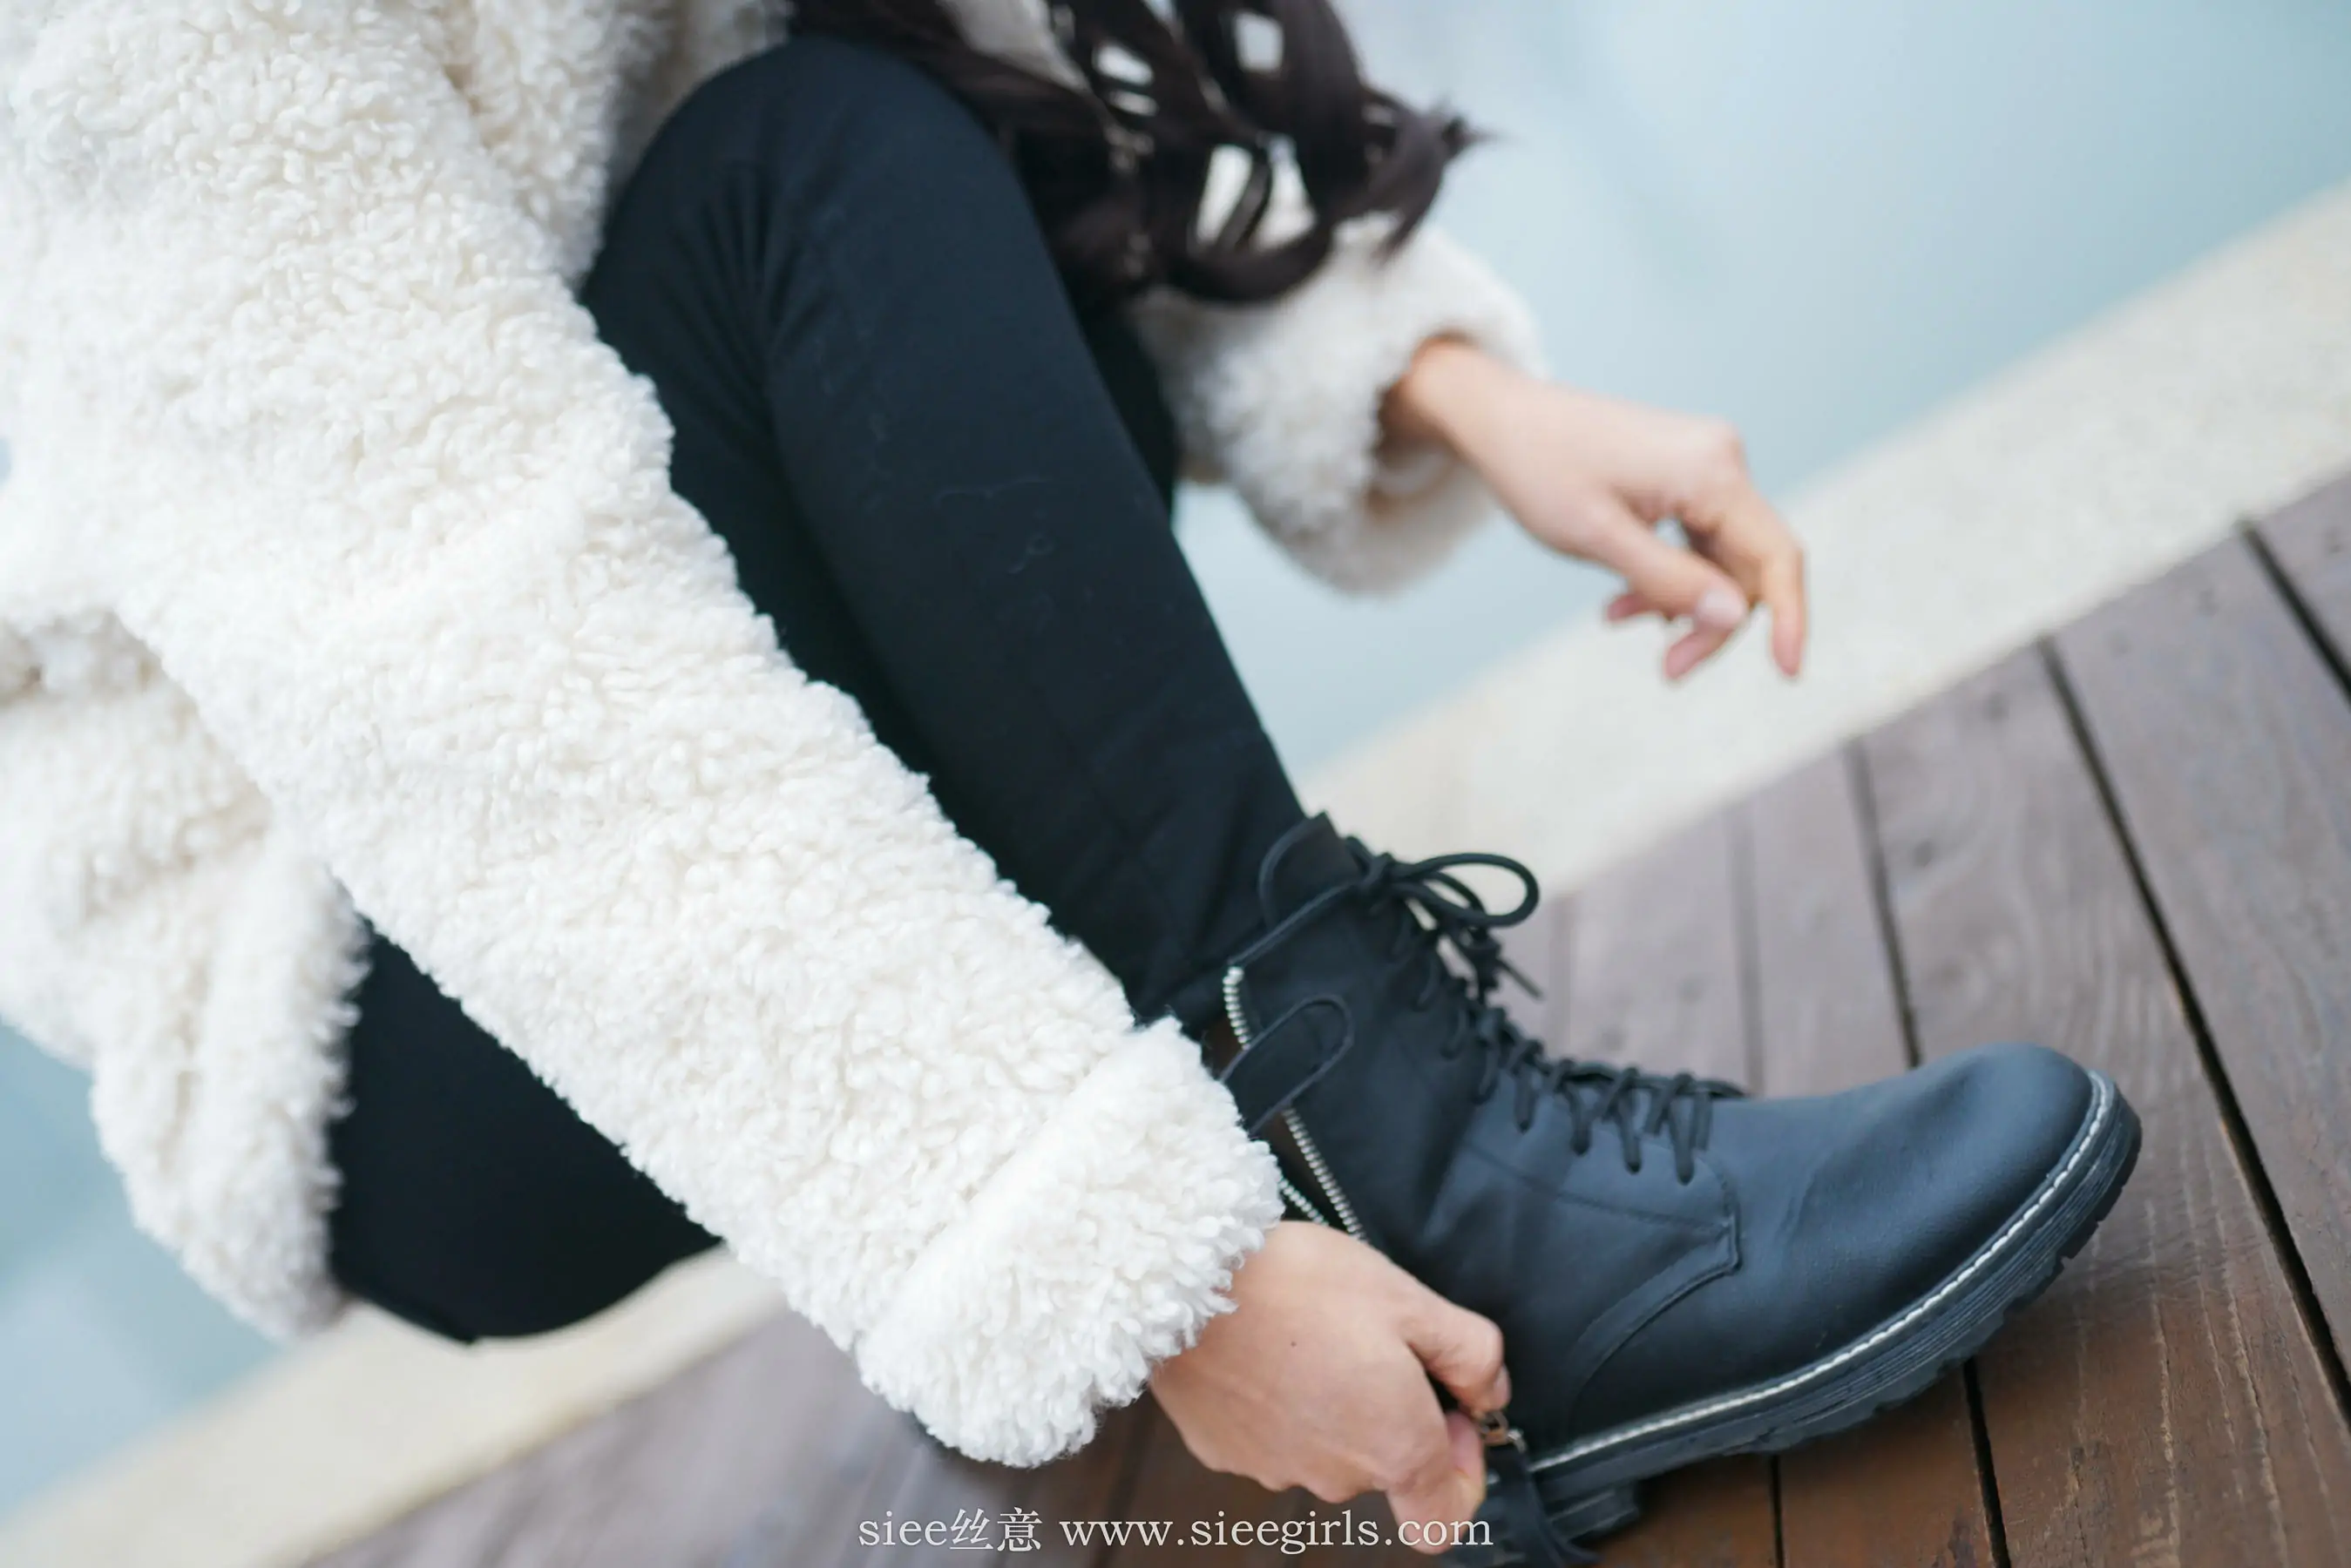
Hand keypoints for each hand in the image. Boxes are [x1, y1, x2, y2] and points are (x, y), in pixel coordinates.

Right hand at [1149, 1222, 1509, 1554]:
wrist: (1184, 1283)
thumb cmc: (1299, 1286)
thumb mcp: (1407, 1298)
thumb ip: (1471, 1352)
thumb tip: (1490, 1390)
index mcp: (1393, 1446)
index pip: (1443, 1520)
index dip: (1463, 1475)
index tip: (1451, 1415)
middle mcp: (1335, 1475)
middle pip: (1382, 1465)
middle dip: (1390, 1408)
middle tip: (1372, 1336)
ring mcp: (1273, 1468)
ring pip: (1324, 1446)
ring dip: (1332, 1402)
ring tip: (1311, 1332)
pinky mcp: (1223, 1452)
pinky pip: (1271, 1434)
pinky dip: (1278, 1400)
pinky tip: (1267, 1345)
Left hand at [1386, 339, 1806, 680]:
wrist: (1503, 419)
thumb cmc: (1540, 471)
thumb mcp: (1598, 537)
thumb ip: (1668, 580)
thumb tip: (1736, 617)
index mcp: (1711, 470)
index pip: (1776, 555)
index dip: (1791, 618)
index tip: (1787, 675)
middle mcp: (1721, 460)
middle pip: (1749, 565)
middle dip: (1712, 622)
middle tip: (1668, 671)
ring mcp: (1705, 464)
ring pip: (1721, 559)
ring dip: (1682, 602)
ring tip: (1617, 617)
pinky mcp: (1685, 474)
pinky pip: (1698, 541)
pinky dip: (1668, 577)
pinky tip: (1624, 599)